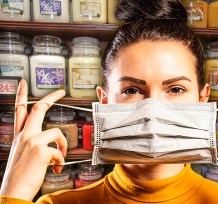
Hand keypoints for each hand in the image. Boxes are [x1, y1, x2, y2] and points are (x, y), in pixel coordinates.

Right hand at [0, 80, 67, 200]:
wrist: (13, 193)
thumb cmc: (20, 176)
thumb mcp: (23, 156)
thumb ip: (34, 145)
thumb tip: (53, 145)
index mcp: (19, 136)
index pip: (19, 111)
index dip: (21, 95)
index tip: (23, 83)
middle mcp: (24, 136)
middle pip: (38, 109)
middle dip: (50, 97)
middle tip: (61, 91)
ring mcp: (31, 141)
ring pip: (56, 132)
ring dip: (63, 146)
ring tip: (58, 160)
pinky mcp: (40, 150)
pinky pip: (59, 151)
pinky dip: (60, 161)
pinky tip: (54, 169)